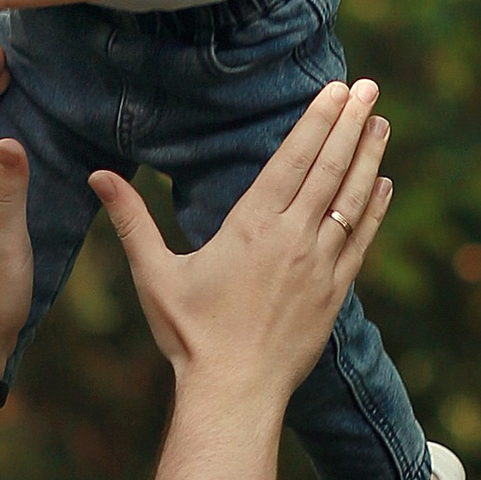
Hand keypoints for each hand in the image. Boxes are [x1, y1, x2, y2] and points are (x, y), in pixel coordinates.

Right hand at [90, 76, 391, 415]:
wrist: (234, 391)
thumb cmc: (190, 335)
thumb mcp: (155, 274)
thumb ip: (131, 220)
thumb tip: (97, 175)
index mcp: (252, 225)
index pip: (293, 159)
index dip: (317, 120)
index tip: (337, 90)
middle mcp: (293, 238)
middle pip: (330, 169)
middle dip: (350, 124)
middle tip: (370, 88)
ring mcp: (319, 265)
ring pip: (352, 200)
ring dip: (368, 158)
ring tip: (382, 124)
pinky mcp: (335, 292)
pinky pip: (361, 240)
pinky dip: (374, 210)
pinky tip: (383, 184)